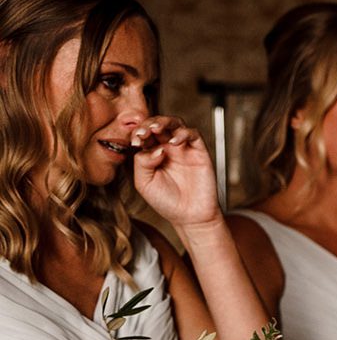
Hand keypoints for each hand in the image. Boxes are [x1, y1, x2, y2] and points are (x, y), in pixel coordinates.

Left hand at [128, 117, 223, 234]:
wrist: (189, 216)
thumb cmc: (166, 201)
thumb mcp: (144, 182)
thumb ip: (142, 162)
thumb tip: (155, 149)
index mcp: (152, 153)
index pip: (144, 134)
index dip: (138, 133)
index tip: (134, 141)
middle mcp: (167, 148)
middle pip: (158, 124)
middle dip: (149, 124)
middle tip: (144, 131)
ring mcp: (184, 149)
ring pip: (175, 124)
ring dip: (164, 122)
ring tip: (156, 129)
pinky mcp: (199, 152)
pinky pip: (193, 134)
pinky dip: (183, 133)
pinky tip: (174, 142)